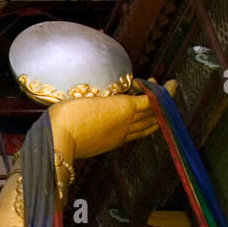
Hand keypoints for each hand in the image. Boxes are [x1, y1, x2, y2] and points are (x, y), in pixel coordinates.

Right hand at [48, 79, 175, 160]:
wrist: (59, 140)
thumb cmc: (68, 116)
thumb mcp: (88, 97)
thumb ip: (107, 97)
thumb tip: (114, 96)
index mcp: (123, 107)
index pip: (153, 99)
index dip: (163, 91)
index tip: (168, 83)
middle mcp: (127, 122)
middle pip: (155, 112)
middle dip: (162, 100)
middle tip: (159, 88)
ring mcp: (121, 135)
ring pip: (149, 126)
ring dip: (156, 114)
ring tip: (156, 106)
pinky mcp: (113, 143)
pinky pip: (137, 134)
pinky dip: (144, 126)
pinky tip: (139, 121)